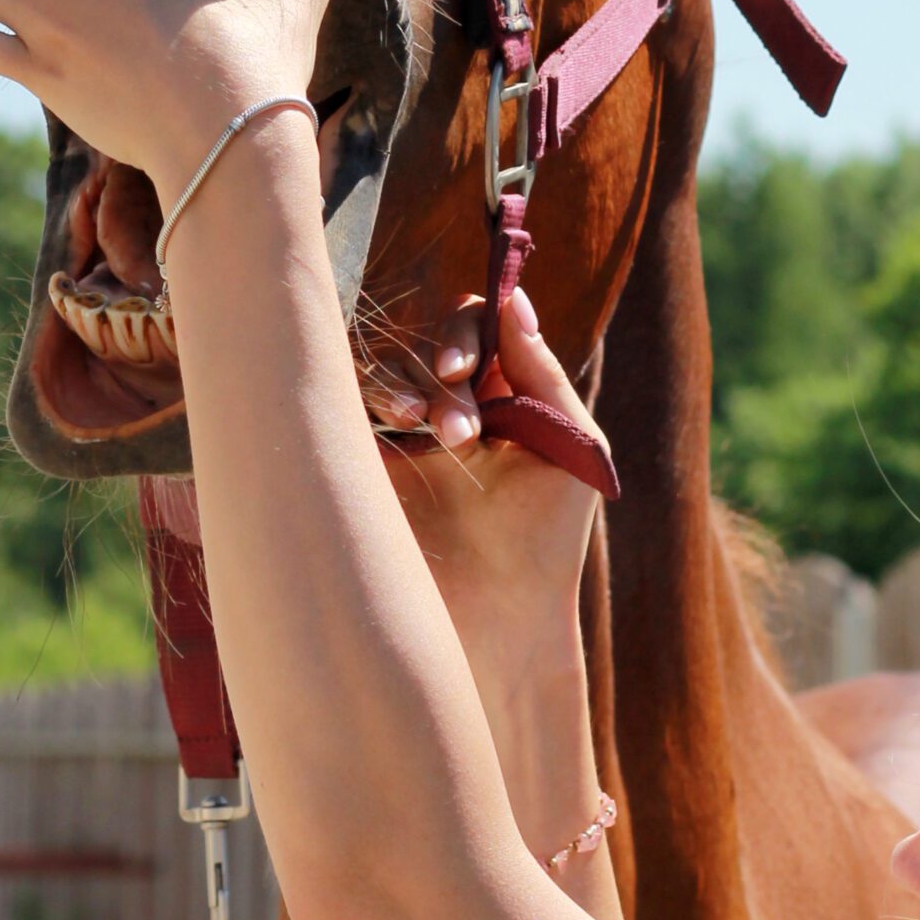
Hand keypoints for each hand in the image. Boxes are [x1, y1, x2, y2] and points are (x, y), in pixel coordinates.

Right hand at [390, 290, 604, 714]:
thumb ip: (542, 370)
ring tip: (441, 437)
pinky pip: (350, 409)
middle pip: (427, 340)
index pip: (474, 324)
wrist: (501, 621)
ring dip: (411, 390)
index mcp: (503, 392)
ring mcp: (406, 436)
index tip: (464, 368)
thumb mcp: (569, 443)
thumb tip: (513, 298)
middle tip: (463, 429)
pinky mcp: (369, 467)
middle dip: (443, 368)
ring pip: (389, 370)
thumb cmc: (549, 537)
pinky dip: (374, 401)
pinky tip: (397, 427)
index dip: (466, 331)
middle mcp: (452, 404)